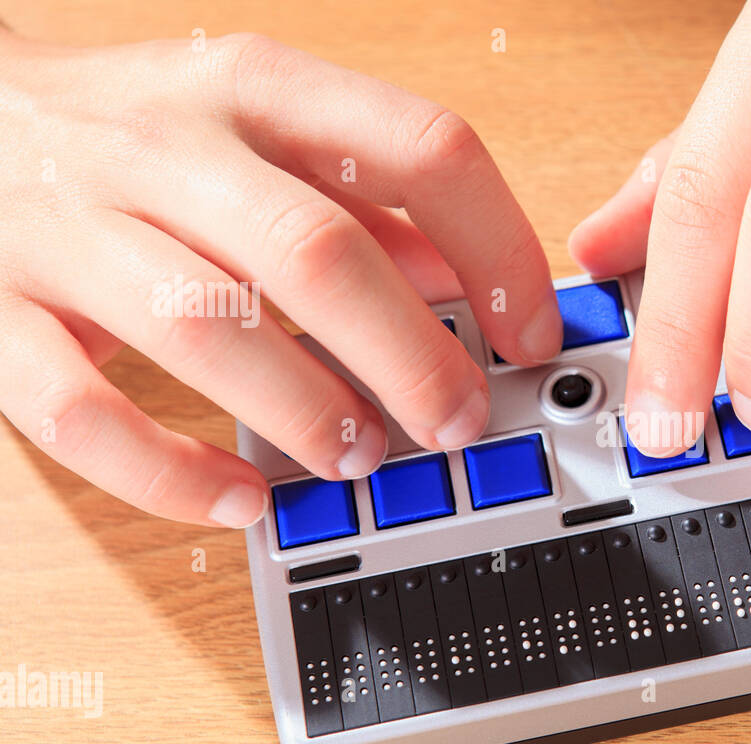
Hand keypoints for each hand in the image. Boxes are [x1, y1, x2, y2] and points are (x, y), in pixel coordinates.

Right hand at [0, 30, 560, 524]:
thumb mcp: (260, 131)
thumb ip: (364, 199)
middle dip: (410, 354)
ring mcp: (68, 230)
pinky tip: (240, 497)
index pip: (420, 146)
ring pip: (206, 327)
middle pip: (317, 252)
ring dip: (305, 408)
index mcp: (252, 89)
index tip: (531, 330)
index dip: (499, 249)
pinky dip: (171, 474)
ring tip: (358, 455)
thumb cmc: (133, 134)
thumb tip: (470, 281)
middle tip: (455, 421)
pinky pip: (82, 413)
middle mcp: (162, 147)